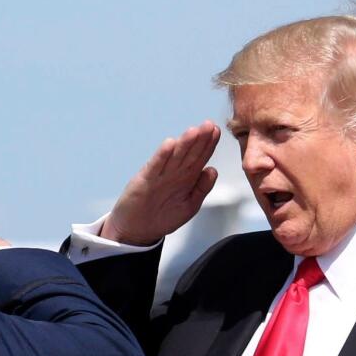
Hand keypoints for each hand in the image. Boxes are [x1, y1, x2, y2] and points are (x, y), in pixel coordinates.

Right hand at [101, 121, 220, 245]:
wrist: (138, 230)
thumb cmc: (164, 217)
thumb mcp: (189, 205)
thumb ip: (201, 189)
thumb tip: (213, 170)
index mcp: (187, 177)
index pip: (200, 157)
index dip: (208, 145)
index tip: (217, 131)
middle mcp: (174, 172)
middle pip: (189, 153)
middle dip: (199, 140)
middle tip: (209, 125)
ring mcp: (159, 175)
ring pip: (174, 157)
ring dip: (183, 144)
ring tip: (193, 131)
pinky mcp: (145, 180)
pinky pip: (155, 167)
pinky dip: (162, 156)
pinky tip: (169, 145)